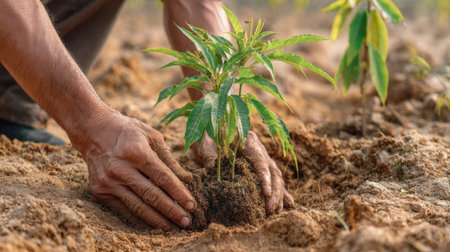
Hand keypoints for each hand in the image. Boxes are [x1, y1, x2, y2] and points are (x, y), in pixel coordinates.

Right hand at [73, 112, 195, 230]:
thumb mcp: (152, 136)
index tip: (191, 205)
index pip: (163, 178)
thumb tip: (186, 179)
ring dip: (157, 219)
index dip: (179, 194)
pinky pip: (124, 209)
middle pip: (152, 196)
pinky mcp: (100, 191)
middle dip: (171, 211)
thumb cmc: (129, 132)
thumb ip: (169, 159)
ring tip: (172, 227)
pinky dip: (139, 218)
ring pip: (138, 206)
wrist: (93, 131)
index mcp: (137, 152)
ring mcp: (108, 182)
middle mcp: (121, 169)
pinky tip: (152, 223)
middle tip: (186, 221)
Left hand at [193, 131, 293, 213]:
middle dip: (274, 191)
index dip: (265, 177)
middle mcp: (259, 148)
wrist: (216, 123)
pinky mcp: (262, 164)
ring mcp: (263, 156)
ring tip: (276, 210)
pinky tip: (287, 203)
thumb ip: (211, 157)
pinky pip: (275, 179)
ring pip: (276, 176)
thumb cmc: (211, 134)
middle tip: (270, 208)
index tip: (266, 192)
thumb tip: (210, 173)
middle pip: (273, 170)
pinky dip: (281, 191)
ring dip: (278, 194)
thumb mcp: (208, 144)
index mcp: (248, 141)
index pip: (261, 161)